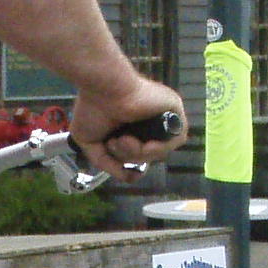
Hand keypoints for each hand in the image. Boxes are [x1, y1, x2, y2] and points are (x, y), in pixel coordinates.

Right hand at [70, 75, 185, 177]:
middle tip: (115, 142)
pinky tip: (142, 143)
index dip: (130, 160)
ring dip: (140, 153)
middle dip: (130, 156)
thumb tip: (129, 178)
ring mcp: (163, 116)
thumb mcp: (91, 144)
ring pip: (161, 150)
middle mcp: (149, 121)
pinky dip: (159, 147)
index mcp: (133, 125)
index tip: (119, 163)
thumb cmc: (92, 108)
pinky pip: (176, 139)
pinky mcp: (175, 110)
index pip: (141, 152)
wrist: (102, 88)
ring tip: (123, 139)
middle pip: (150, 154)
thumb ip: (107, 164)